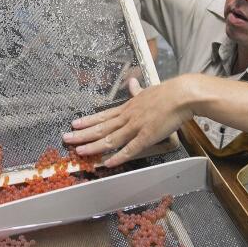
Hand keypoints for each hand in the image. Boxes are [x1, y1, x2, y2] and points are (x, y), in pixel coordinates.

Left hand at [62, 76, 194, 167]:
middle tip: (66, 139)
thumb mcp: (147, 91)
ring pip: (110, 138)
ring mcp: (135, 127)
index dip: (87, 121)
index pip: (103, 116)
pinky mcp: (146, 136)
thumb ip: (137, 90)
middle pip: (101, 127)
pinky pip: (130, 149)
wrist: (181, 95)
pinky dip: (118, 156)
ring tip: (79, 151)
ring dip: (94, 146)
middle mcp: (127, 117)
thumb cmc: (167, 94)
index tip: (74, 125)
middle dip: (82, 134)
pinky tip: (107, 163)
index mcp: (127, 108)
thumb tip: (132, 83)